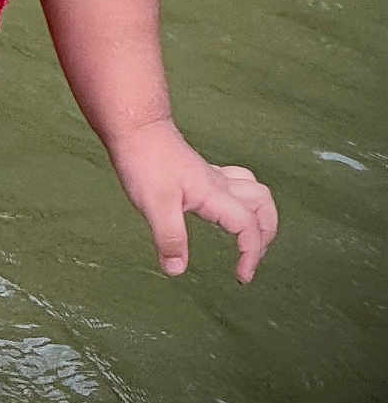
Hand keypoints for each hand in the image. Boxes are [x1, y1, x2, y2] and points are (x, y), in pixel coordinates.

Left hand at [108, 118, 277, 283]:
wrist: (135, 126)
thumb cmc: (144, 160)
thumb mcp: (153, 204)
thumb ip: (169, 238)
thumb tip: (177, 270)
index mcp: (214, 194)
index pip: (248, 226)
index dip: (252, 254)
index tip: (242, 276)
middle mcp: (218, 183)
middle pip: (263, 205)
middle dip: (266, 234)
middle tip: (252, 259)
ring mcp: (211, 175)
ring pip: (254, 190)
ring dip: (259, 215)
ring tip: (249, 238)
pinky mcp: (200, 171)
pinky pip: (236, 184)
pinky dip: (242, 201)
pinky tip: (224, 213)